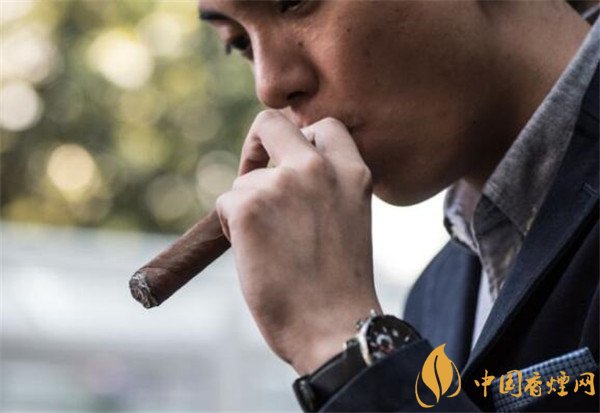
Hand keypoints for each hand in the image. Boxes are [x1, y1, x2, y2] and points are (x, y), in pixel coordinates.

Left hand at [216, 110, 381, 374]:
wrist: (334, 327)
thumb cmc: (339, 285)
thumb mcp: (347, 219)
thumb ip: (322, 188)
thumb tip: (277, 171)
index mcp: (353, 172)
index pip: (323, 126)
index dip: (299, 139)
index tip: (288, 162)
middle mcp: (320, 168)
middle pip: (271, 123)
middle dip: (257, 143)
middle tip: (251, 173)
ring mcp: (284, 184)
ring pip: (245, 180)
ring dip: (248, 207)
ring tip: (270, 249)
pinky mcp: (249, 206)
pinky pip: (225, 203)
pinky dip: (231, 226)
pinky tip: (255, 255)